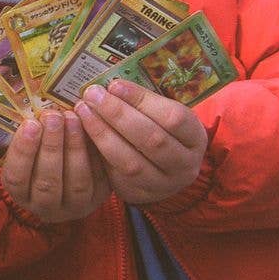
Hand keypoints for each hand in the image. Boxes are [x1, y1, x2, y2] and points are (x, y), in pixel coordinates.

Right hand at [1, 109, 110, 222]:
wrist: (69, 179)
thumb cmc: (41, 156)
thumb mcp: (29, 149)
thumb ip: (30, 136)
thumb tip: (36, 109)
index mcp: (21, 194)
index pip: (17, 177)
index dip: (23, 151)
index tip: (31, 123)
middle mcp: (45, 207)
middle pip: (47, 182)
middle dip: (51, 146)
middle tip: (54, 116)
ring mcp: (74, 207)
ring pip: (75, 183)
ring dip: (74, 148)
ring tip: (73, 119)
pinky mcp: (98, 199)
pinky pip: (99, 179)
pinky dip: (95, 154)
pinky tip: (93, 130)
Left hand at [74, 79, 207, 204]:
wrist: (165, 172)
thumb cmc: (161, 132)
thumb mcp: (164, 116)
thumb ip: (144, 103)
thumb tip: (110, 86)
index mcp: (195, 138)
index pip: (173, 117)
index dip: (142, 100)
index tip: (114, 85)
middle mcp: (184, 165)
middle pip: (151, 139)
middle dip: (117, 114)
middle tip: (92, 95)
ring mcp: (163, 184)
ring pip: (131, 162)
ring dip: (102, 133)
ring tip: (84, 111)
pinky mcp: (139, 195)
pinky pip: (116, 176)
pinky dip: (98, 153)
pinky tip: (83, 134)